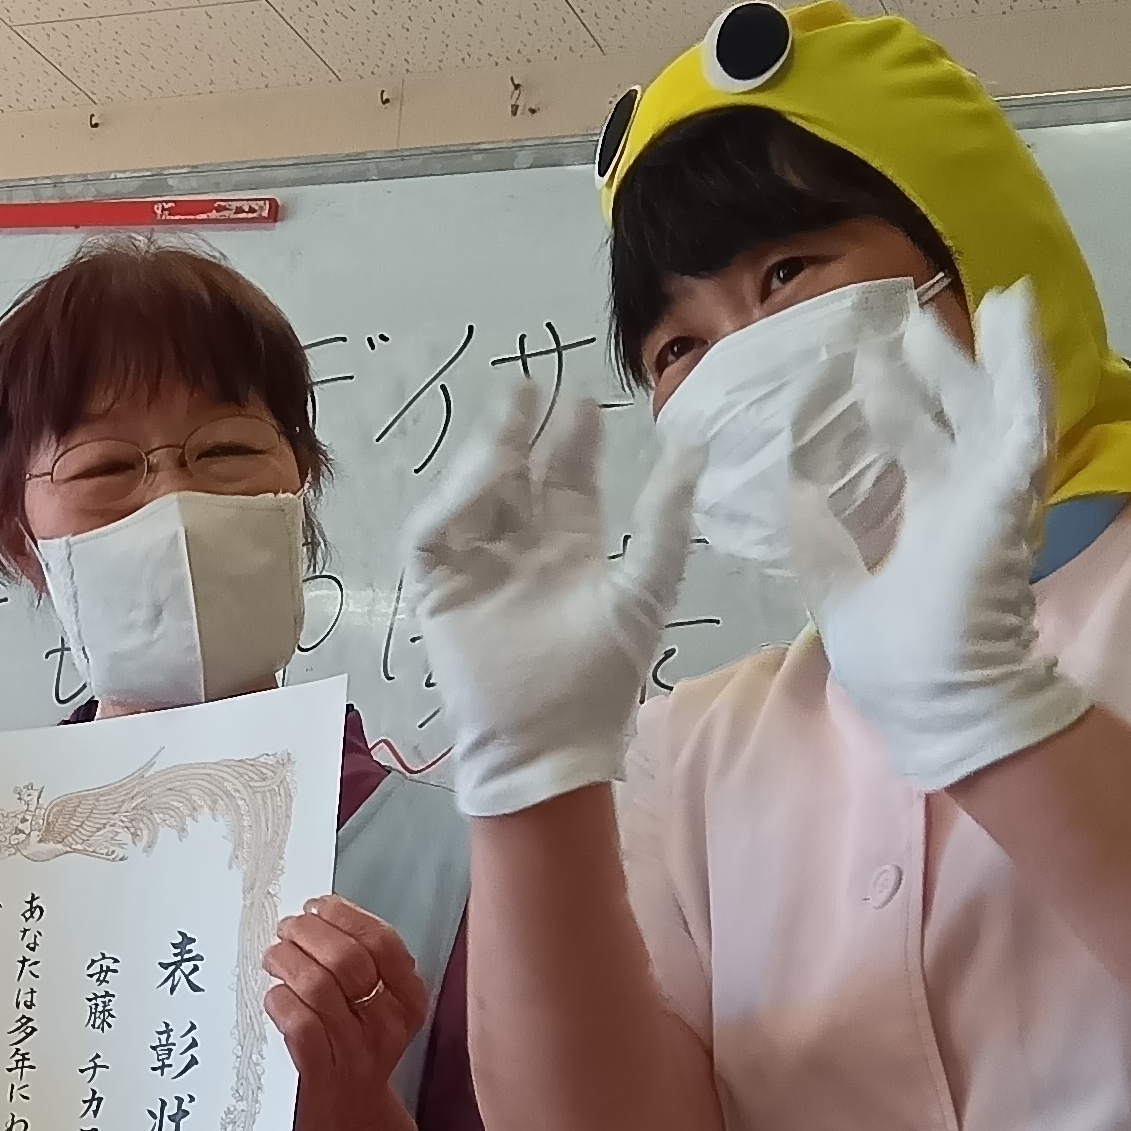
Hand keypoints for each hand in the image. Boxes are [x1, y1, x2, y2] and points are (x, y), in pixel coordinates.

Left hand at [264, 897, 428, 1130]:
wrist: (355, 1128)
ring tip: (273, 959)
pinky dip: (279, 1002)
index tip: (315, 907)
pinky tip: (273, 999)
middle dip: (308, 934)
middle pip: (347, 958)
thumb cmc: (355, 1054)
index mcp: (409, 999)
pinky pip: (299, 1025)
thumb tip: (313, 916)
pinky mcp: (324, 1074)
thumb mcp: (376, 1010)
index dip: (344, 915)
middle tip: (285, 932)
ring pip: (318, 987)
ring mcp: (358, 1051)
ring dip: (286, 962)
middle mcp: (389, 1023)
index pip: (382, 942)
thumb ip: (359, 968)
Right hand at [406, 392, 697, 816]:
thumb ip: (664, 521)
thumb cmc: (599, 678)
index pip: (569, 482)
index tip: (584, 402)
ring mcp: (477, 568)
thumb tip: (695, 448)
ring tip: (508, 411)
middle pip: (519, 477)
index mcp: (572, 553)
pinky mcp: (437, 590)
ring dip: (488, 453)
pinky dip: (452, 501)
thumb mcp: (644, 589)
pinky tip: (481, 476)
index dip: (574, 442)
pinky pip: (434, 532)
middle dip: (524, 432)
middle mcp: (522, 552)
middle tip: (533, 386)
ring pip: (476, 494)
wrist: (545, 743)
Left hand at [784, 282, 1090, 790]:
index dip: (892, 404)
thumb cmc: (900, 666)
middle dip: (936, 363)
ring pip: (997, 405)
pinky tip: (1019, 326)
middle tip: (906, 315)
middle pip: (956, 413)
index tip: (862, 363)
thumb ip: (819, 545)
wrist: (939, 706)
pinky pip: (1023, 421)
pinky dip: (1024, 372)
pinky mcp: (1007, 496)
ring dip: (996, 352)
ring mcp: (991, 495)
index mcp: (929, 520)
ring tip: (997, 297)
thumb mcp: (837, 595)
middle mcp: (965, 499)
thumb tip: (792, 495)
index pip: (913, 444)